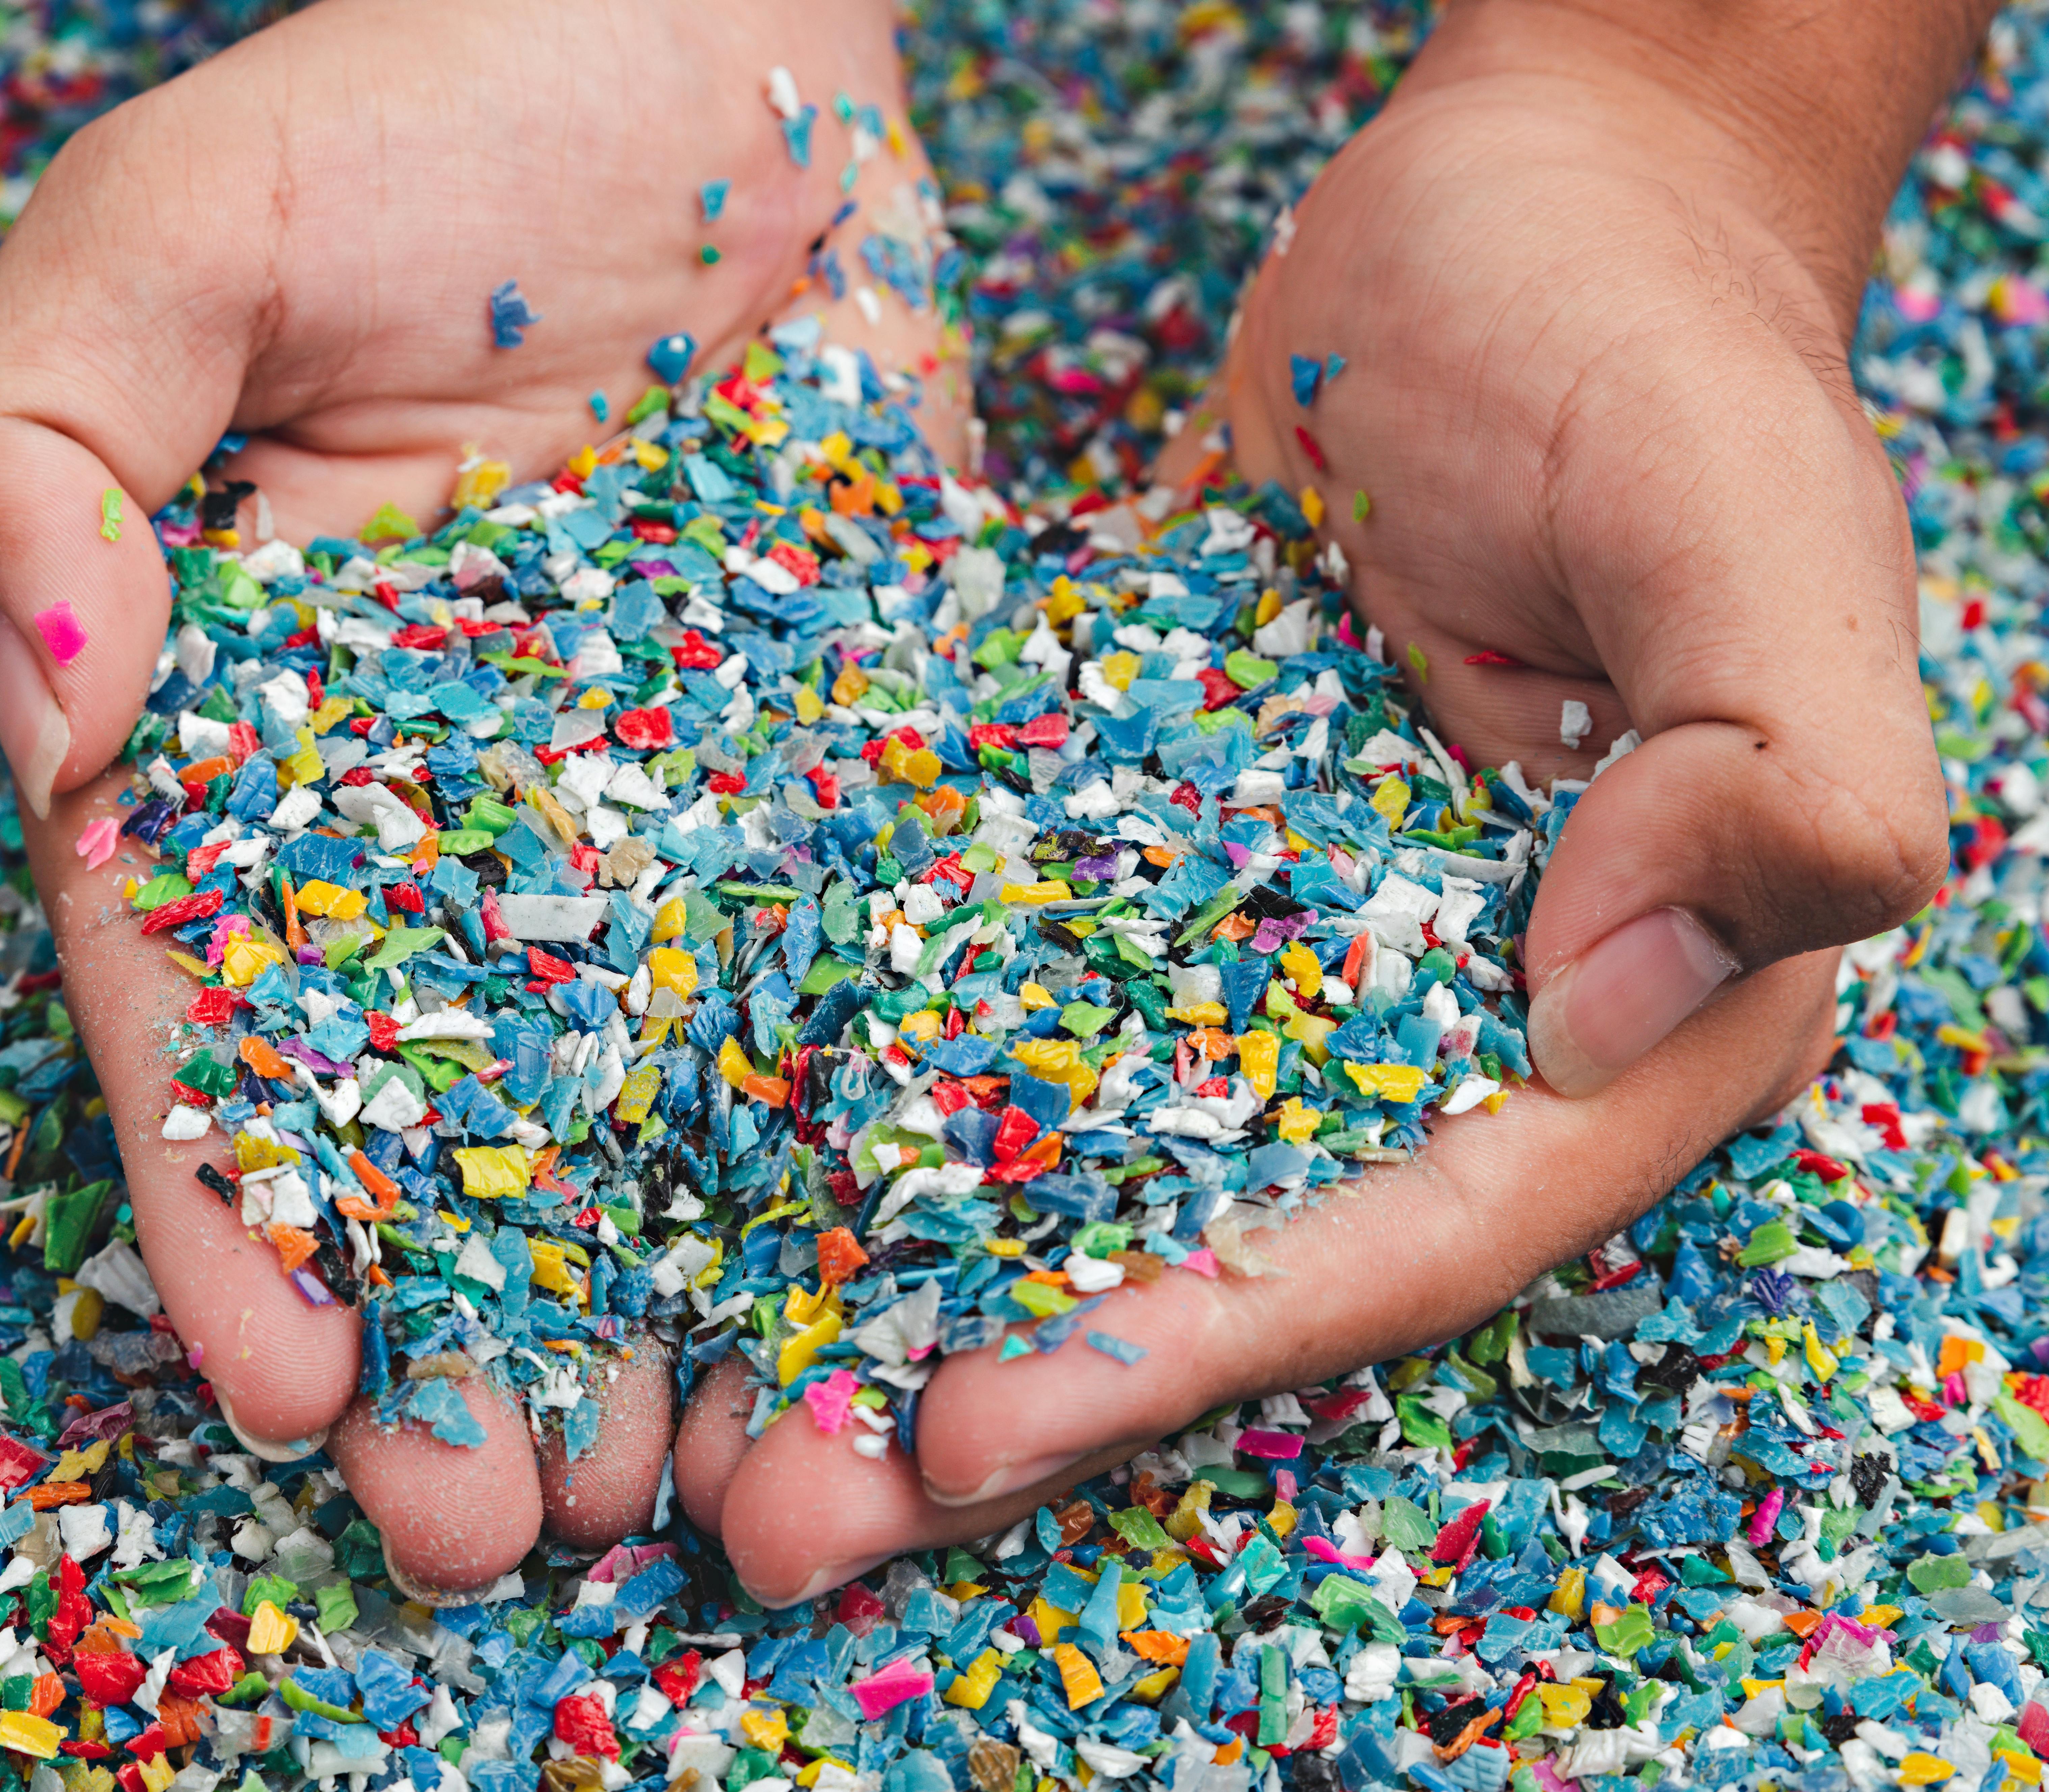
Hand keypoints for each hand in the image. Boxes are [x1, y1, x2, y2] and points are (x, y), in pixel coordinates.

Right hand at [0, 0, 961, 1598]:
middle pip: (432, 1129)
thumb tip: (44, 696)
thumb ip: (30, 446)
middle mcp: (441, 832)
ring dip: (660, 1322)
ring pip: (640, 1128)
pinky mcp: (831, 800)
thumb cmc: (426, 103)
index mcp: (250, 742)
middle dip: (454, 1335)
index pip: (217, 1014)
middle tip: (493, 1531)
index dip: (234, 1206)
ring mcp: (645, 832)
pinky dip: (862, 1177)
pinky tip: (885, 1338)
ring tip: (697, 1504)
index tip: (279, 1380)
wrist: (721, 41)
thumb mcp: (170, 231)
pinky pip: (843, 1015)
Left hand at [688, 0, 1975, 1605]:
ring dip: (886, 1282)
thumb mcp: (1746, 528)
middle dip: (996, 1379)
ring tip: (695, 1416)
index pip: (1399, 1228)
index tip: (982, 1427)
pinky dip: (854, 1074)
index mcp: (1613, 1011)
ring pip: (1064, 1148)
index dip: (1199, 1340)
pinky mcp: (1134, 832)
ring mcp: (1261, 929)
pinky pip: (986, 974)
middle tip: (776, 1513)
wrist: (1522, 211)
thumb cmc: (1656, 345)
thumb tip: (1632, 996)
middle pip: (1204, 1241)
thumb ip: (1772, 772)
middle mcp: (1425, 1008)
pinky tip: (691, 1165)